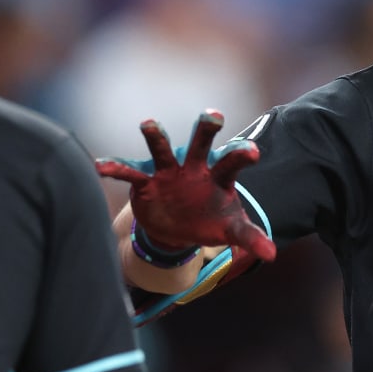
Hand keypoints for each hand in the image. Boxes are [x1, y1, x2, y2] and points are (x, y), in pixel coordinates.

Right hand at [97, 110, 275, 261]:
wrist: (178, 227)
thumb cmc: (210, 220)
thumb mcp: (231, 229)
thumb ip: (249, 237)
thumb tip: (272, 255)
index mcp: (218, 177)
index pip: (232, 163)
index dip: (241, 155)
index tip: (253, 151)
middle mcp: (194, 168)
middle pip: (201, 145)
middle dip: (206, 130)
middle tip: (213, 115)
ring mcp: (169, 172)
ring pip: (162, 150)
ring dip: (156, 137)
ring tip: (148, 123)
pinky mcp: (146, 181)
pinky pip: (131, 172)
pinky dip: (116, 168)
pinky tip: (100, 166)